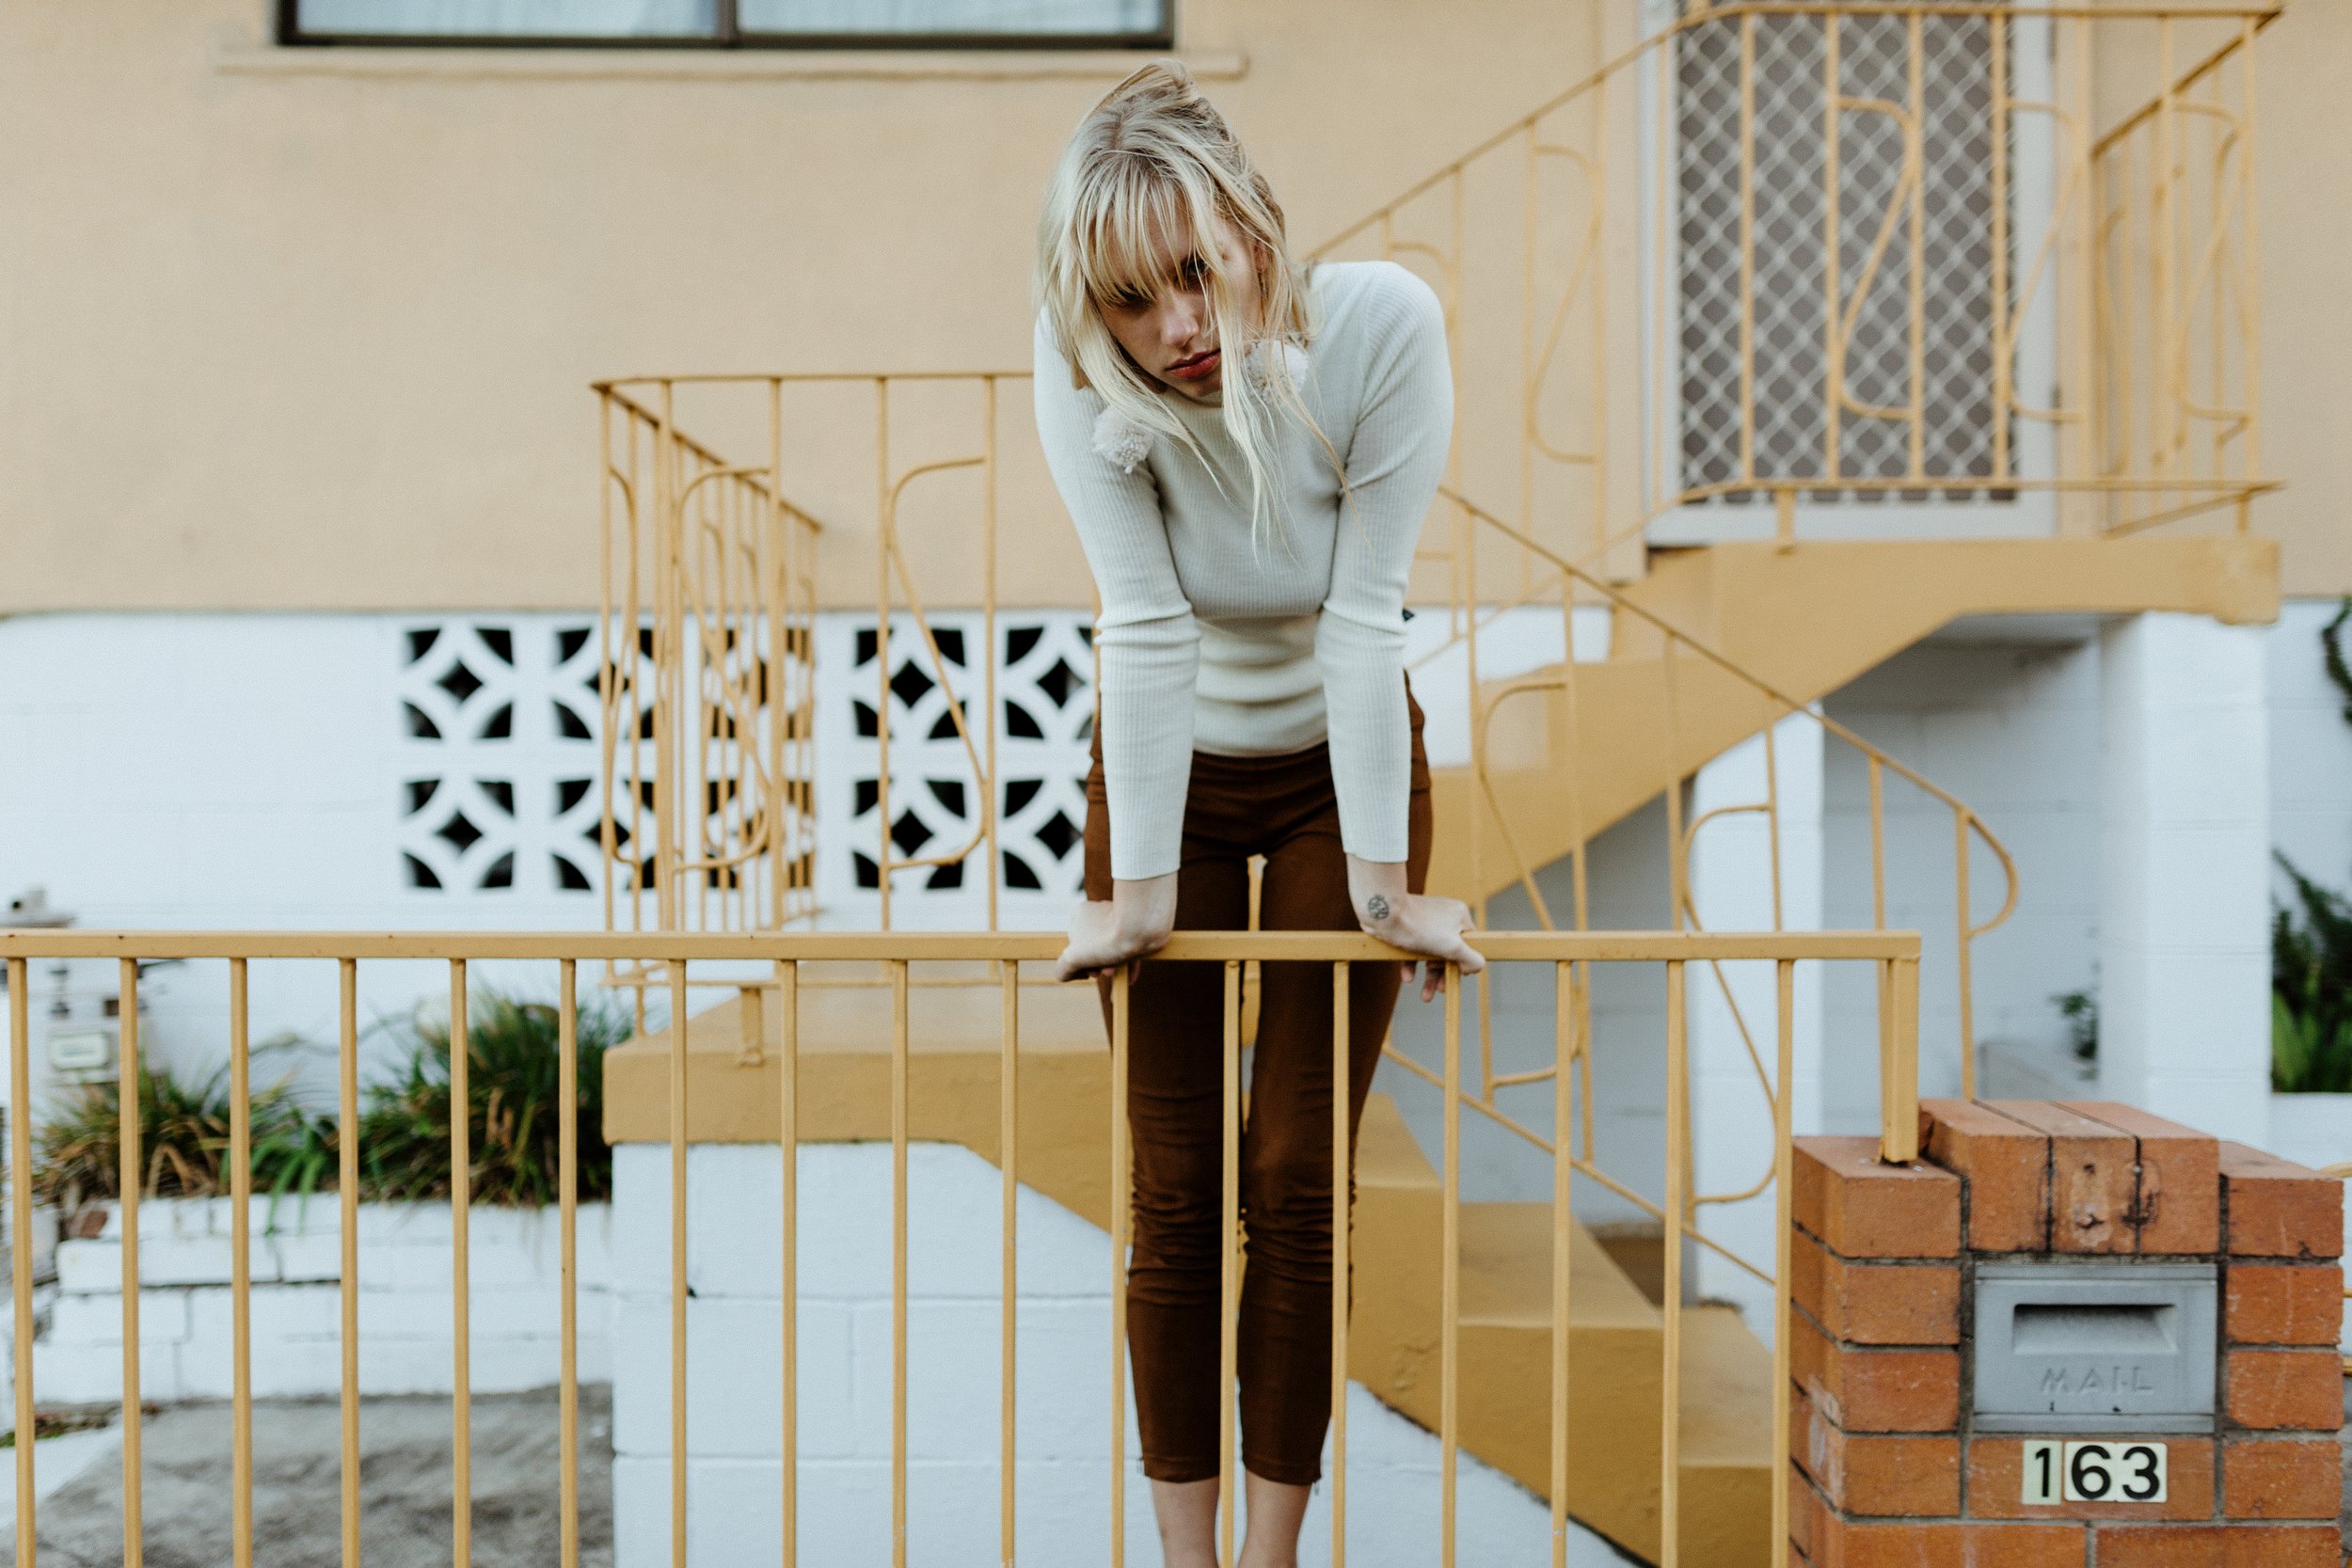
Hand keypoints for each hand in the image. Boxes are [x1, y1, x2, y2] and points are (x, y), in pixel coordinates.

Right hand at [1055, 874, 1177, 982]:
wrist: (1143, 928)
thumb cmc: (1107, 939)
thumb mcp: (1074, 959)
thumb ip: (1062, 969)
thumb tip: (1064, 975)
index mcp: (1081, 915)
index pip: (1074, 945)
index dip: (1078, 963)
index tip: (1086, 974)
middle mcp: (1100, 914)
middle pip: (1094, 948)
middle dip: (1097, 966)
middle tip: (1103, 974)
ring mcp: (1119, 920)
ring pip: (1112, 949)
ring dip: (1112, 967)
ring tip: (1116, 974)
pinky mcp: (1137, 928)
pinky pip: (1129, 948)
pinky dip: (1128, 964)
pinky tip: (1130, 979)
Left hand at [1346, 856, 1481, 1002]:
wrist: (1381, 913)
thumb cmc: (1417, 927)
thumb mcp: (1452, 947)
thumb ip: (1471, 958)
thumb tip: (1477, 967)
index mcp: (1459, 916)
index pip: (1470, 944)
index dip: (1464, 963)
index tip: (1456, 977)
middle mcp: (1445, 915)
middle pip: (1449, 950)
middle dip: (1443, 974)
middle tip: (1439, 991)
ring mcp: (1425, 920)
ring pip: (1431, 951)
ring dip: (1428, 975)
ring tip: (1425, 996)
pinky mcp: (1409, 925)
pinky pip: (1414, 946)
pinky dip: (1412, 963)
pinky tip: (1407, 977)